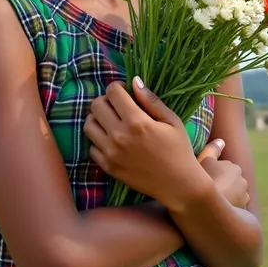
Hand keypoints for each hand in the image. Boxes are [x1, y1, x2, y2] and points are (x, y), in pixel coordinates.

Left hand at [83, 77, 208, 212]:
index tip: (126, 92)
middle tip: (118, 106)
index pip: (112, 92)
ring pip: (88, 124)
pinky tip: (113, 140)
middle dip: (106, 101)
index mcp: (136, 121)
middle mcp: (119, 136)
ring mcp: (111, 153)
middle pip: (96, 105)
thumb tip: (134, 80)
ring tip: (113, 122)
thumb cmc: (178, 149)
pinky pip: (91, 146)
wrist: (178, 185)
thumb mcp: (171, 120)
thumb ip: (150, 100)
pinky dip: (99, 140)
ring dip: (99, 119)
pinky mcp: (108, 167)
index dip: (118, 87)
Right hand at [198, 140, 248, 209]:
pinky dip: (229, 208)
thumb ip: (212, 149)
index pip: (223, 169)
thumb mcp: (203, 159)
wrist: (207, 210)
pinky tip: (218, 211)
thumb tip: (221, 141)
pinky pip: (234, 208)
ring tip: (213, 202)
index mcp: (235, 168)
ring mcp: (244, 199)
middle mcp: (243, 182)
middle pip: (230, 181)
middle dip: (222, 184)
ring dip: (227, 196)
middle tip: (208, 189)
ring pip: (234, 195)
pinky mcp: (243, 213)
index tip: (204, 178)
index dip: (212, 173)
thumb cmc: (203, 181)